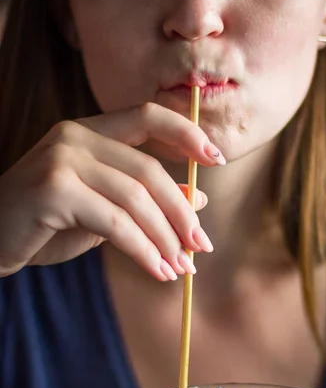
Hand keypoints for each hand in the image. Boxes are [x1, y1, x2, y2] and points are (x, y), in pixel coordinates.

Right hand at [0, 103, 224, 280]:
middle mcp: (75, 137)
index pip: (147, 116)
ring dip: (166, 238)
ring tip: (181, 268)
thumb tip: (198, 198)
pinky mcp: (53, 191)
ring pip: (137, 199)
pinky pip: (116, 223)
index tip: (217, 159)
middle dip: (182, 213)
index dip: (187, 133)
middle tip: (202, 247)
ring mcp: (62, 160)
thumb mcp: (104, 209)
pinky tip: (157, 271)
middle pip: (149, 170)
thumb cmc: (47, 225)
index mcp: (89, 132)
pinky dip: (144, 251)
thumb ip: (146, 200)